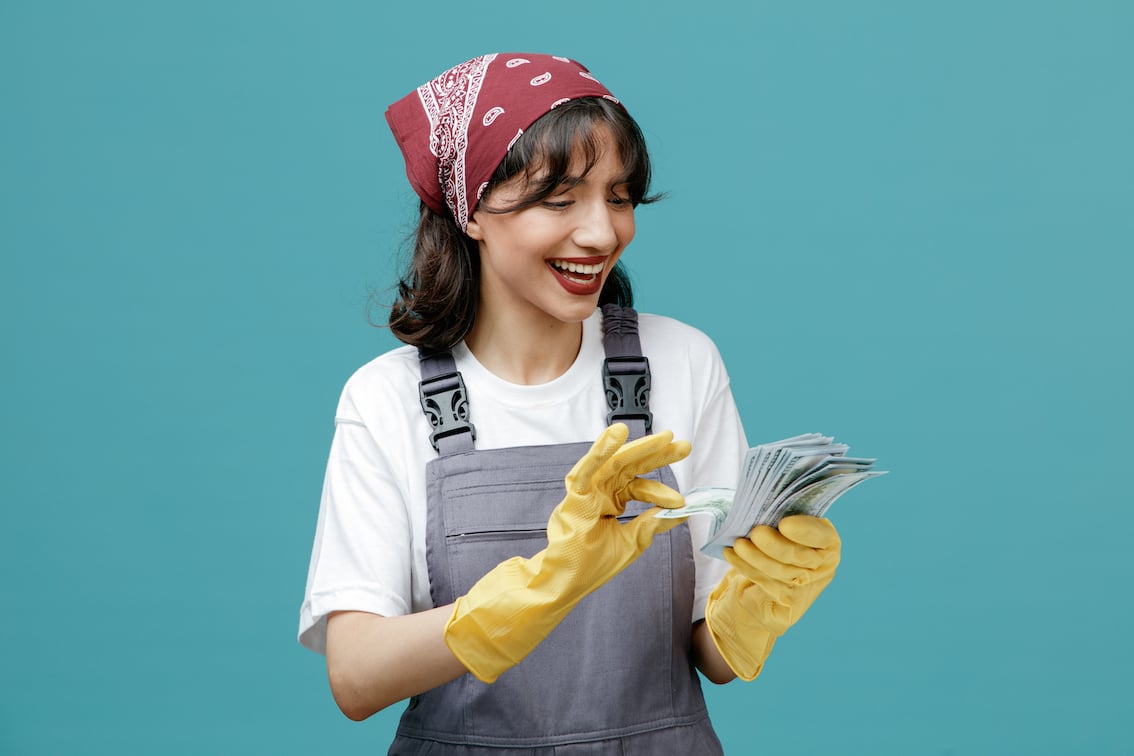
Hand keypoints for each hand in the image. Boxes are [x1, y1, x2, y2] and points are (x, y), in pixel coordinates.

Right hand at [543, 422, 690, 603]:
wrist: (567, 583)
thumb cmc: (592, 565)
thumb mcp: (633, 542)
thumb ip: (652, 523)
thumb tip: (680, 511)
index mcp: (612, 501)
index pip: (640, 487)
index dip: (662, 491)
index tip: (681, 501)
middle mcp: (601, 491)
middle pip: (632, 466)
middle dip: (658, 454)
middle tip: (682, 445)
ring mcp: (588, 492)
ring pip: (615, 462)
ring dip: (639, 448)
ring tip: (663, 437)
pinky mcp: (575, 496)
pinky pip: (587, 469)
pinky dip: (600, 452)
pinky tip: (617, 435)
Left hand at [705, 515, 840, 679]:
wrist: (766, 581)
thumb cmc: (777, 540)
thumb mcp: (784, 527)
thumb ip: (781, 517)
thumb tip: (761, 507)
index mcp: (827, 541)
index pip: (821, 536)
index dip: (804, 531)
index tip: (784, 524)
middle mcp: (823, 566)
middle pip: (800, 557)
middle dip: (775, 545)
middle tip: (755, 533)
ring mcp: (808, 586)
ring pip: (781, 572)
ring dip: (756, 557)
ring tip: (738, 544)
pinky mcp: (790, 602)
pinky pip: (766, 583)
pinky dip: (746, 567)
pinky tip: (731, 554)